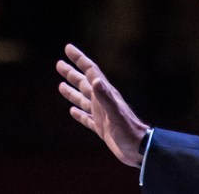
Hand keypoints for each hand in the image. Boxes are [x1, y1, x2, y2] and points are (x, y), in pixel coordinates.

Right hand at [57, 43, 149, 166]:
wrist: (139, 150)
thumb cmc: (129, 132)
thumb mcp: (116, 114)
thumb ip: (106, 98)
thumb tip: (95, 80)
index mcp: (106, 94)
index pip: (90, 71)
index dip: (79, 59)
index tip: (68, 48)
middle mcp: (102, 101)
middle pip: (84, 83)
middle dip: (71, 73)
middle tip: (59, 64)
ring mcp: (102, 114)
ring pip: (83, 99)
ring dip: (72, 91)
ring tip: (60, 85)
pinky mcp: (101, 128)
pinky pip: (86, 118)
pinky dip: (79, 114)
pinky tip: (72, 111)